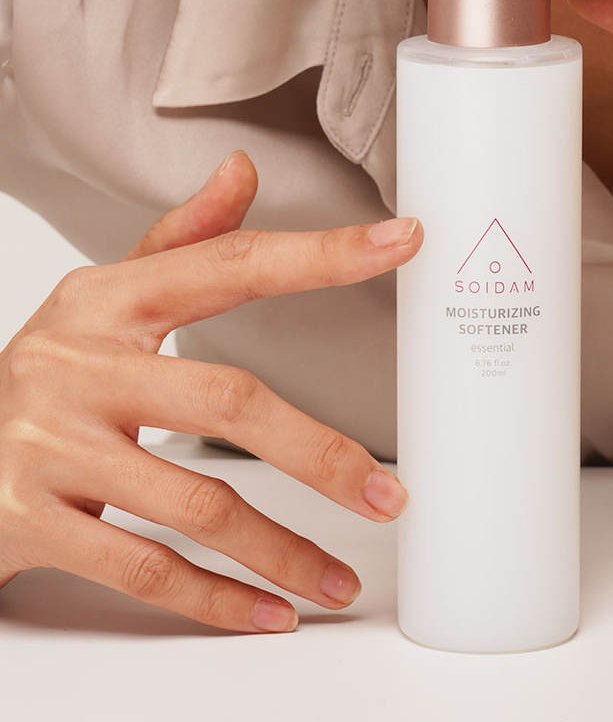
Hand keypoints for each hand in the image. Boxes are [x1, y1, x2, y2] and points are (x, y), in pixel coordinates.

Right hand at [0, 150, 421, 631]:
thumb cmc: (46, 369)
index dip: (321, 255)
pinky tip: (269, 613)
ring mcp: (49, 446)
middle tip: (387, 495)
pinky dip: (213, 598)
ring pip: (193, 502)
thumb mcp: (103, 297)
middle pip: (227, 400)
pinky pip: (141, 568)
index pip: (231, 265)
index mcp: (109, 301)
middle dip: (319, 455)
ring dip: (279, 548)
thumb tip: (242, 173)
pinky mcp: (27, 522)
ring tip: (338, 579)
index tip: (400, 243)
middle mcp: (80, 366)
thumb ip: (181, 240)